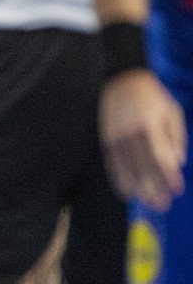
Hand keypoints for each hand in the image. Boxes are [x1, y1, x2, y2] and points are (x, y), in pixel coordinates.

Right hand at [100, 69, 187, 210]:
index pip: (160, 156)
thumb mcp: (171, 111)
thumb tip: (177, 161)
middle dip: (153, 187)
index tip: (177, 191)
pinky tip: (125, 191)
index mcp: (148, 124)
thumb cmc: (152, 96)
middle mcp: (130, 132)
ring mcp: (116, 136)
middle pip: (142, 165)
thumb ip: (175, 136)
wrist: (121, 78)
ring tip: (147, 202)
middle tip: (162, 205)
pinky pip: (112, 162)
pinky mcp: (106, 138)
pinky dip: (118, 178)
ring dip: (137, 187)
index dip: (168, 175)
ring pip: (126, 166)